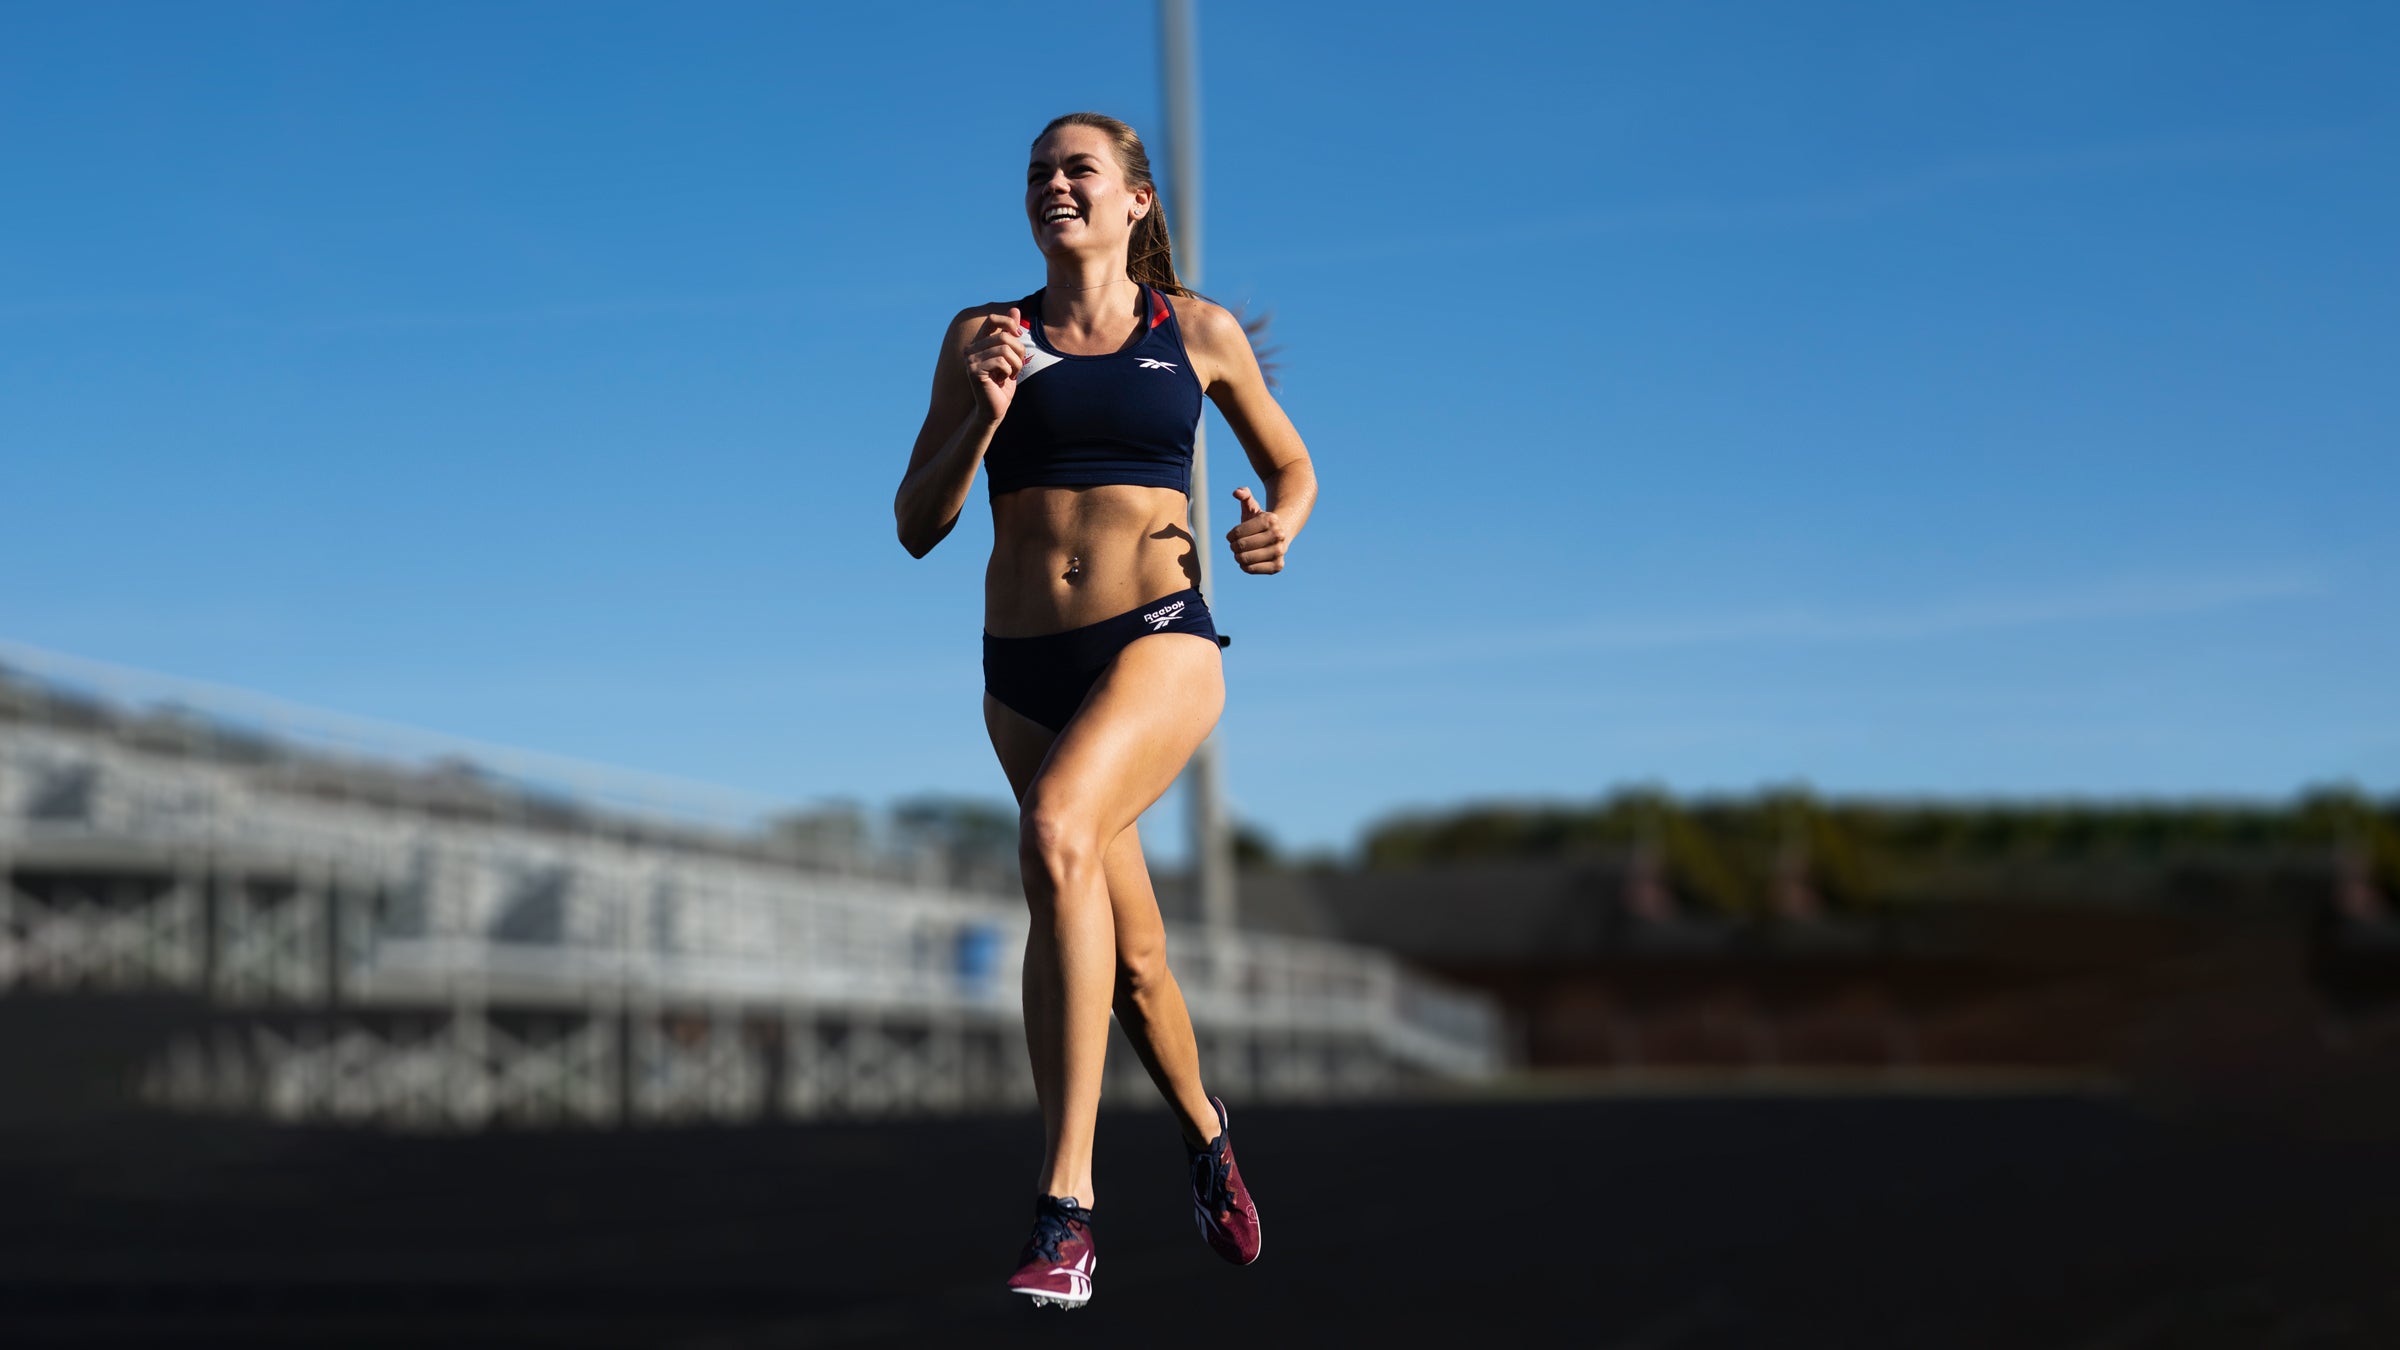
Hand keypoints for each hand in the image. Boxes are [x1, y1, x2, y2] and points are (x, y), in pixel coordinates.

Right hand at [962, 306, 1026, 422]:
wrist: (995, 408)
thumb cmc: (1003, 383)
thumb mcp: (1011, 355)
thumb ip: (1011, 332)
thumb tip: (1015, 308)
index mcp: (978, 343)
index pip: (992, 319)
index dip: (1009, 323)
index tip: (1018, 337)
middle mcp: (970, 349)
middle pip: (1003, 336)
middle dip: (1018, 351)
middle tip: (1017, 366)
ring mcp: (970, 359)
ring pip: (1004, 349)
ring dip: (1016, 364)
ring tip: (1011, 374)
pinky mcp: (973, 371)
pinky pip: (1001, 361)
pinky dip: (1009, 371)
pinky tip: (1003, 380)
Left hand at [1225, 486, 1286, 573]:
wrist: (1282, 533)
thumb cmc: (1261, 521)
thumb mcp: (1253, 505)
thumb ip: (1244, 494)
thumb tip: (1236, 492)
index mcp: (1270, 520)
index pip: (1237, 532)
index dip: (1230, 536)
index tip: (1232, 536)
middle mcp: (1278, 535)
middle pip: (1241, 546)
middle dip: (1234, 546)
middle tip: (1235, 546)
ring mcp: (1280, 552)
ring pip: (1245, 559)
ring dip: (1238, 557)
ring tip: (1240, 553)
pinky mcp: (1278, 566)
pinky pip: (1252, 569)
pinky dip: (1245, 566)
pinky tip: (1247, 561)